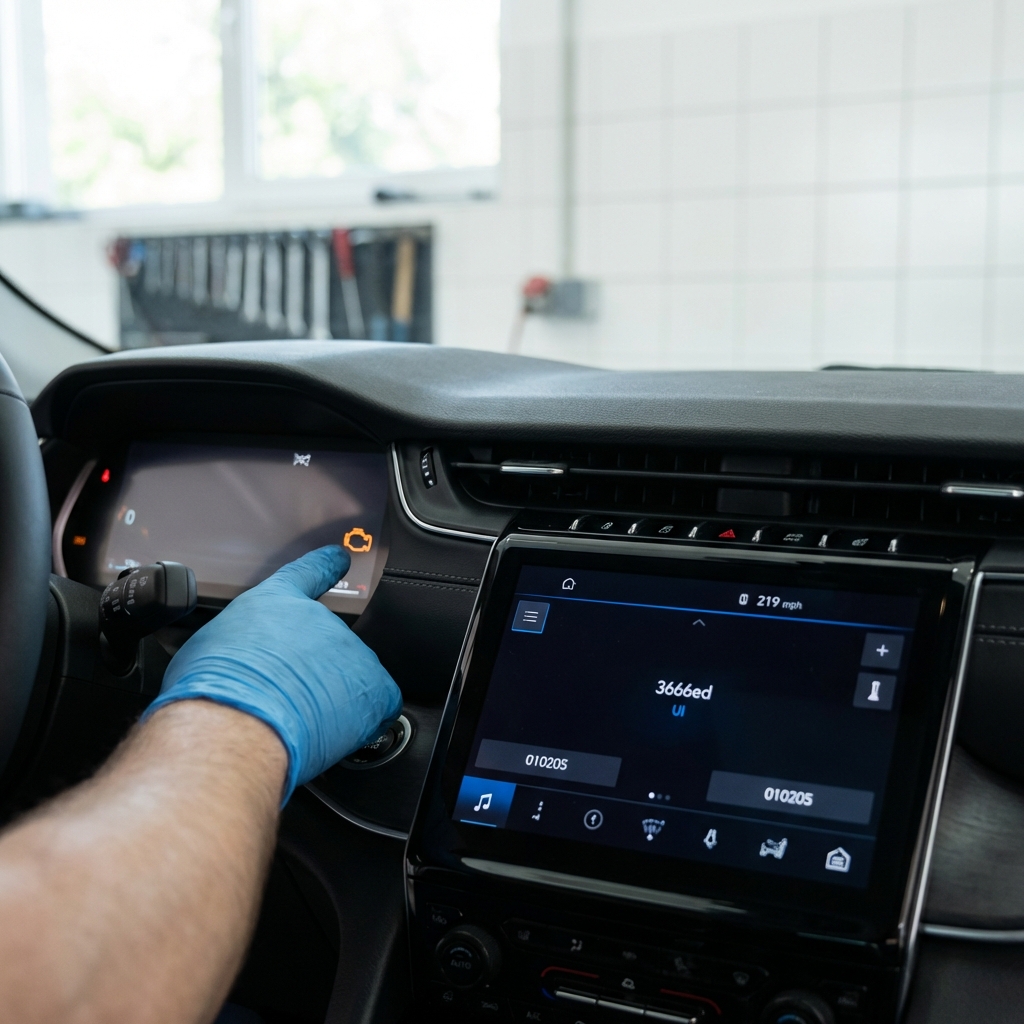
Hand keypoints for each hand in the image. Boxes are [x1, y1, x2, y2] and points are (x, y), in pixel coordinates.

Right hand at [143, 545, 401, 801]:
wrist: (235, 723)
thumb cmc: (211, 689)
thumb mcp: (205, 648)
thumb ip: (232, 644)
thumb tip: (230, 661)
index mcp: (275, 603)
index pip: (308, 573)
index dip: (325, 564)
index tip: (339, 557)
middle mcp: (318, 619)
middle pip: (323, 642)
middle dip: (309, 672)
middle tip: (281, 701)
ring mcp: (349, 651)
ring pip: (348, 677)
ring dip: (330, 698)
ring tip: (296, 722)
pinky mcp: (372, 687)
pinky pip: (377, 704)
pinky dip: (361, 720)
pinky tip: (334, 732)